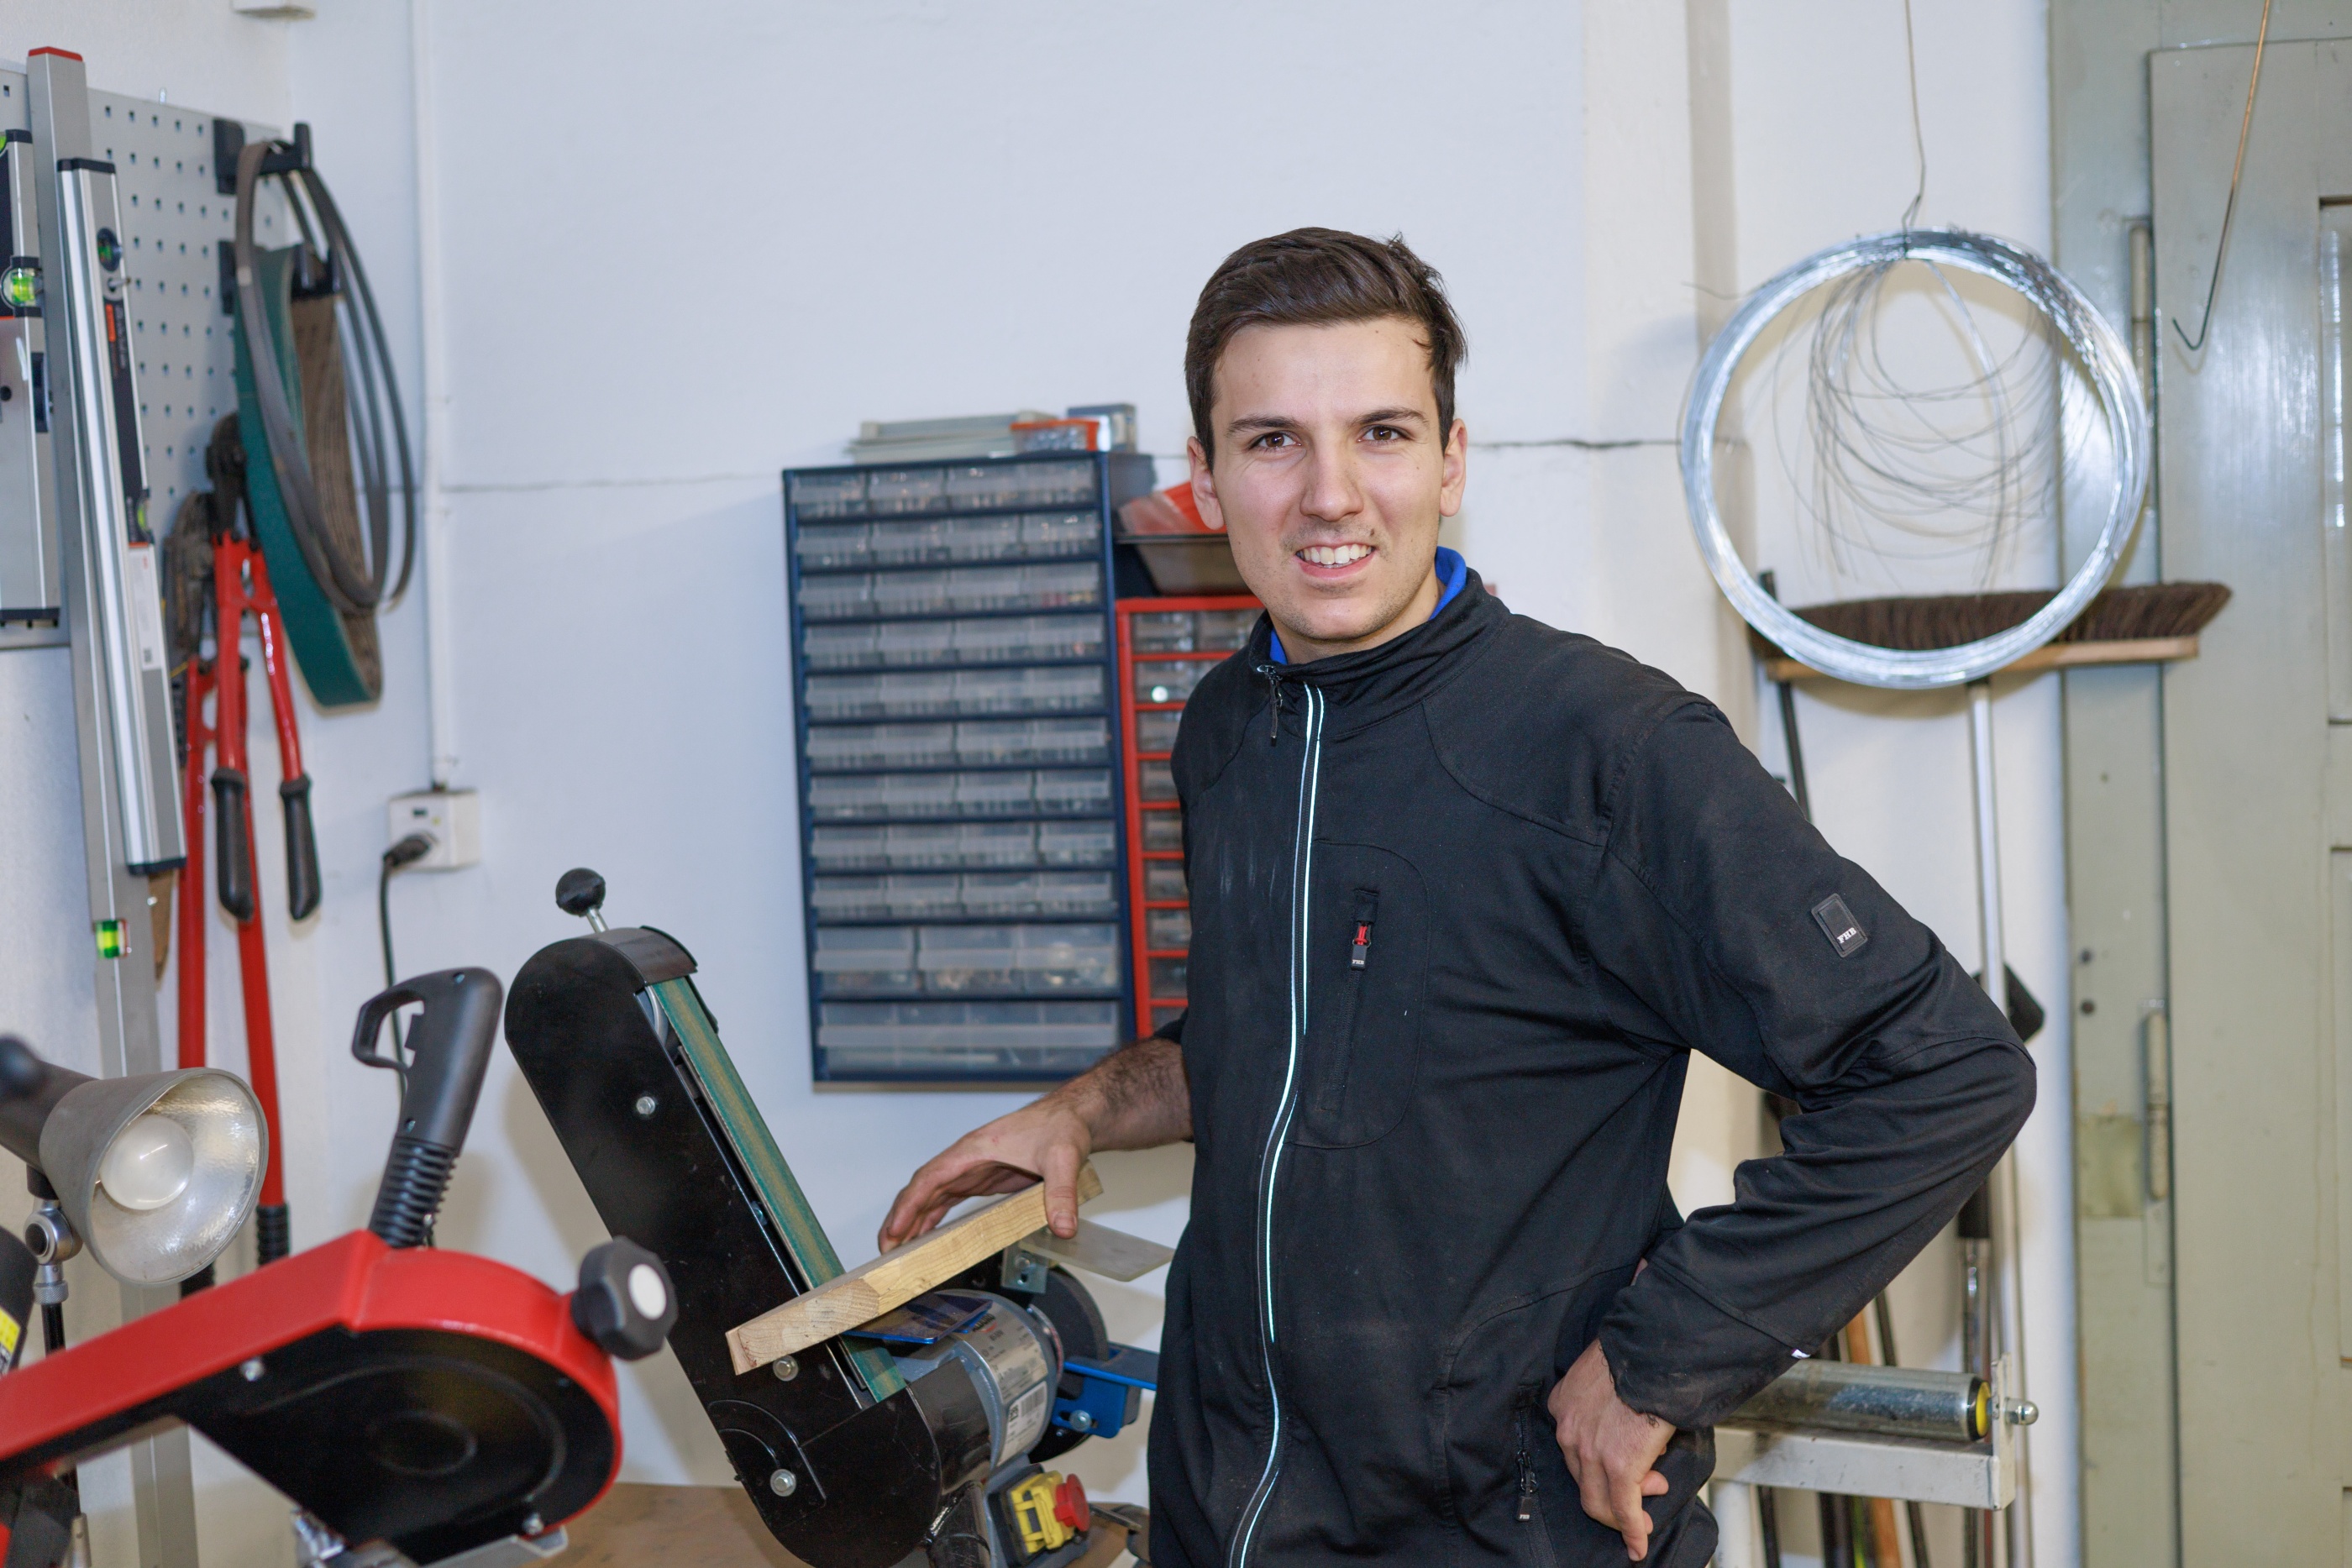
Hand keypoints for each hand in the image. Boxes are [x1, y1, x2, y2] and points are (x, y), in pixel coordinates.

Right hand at [878, 1098, 1092, 1250]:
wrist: (1074, 1118)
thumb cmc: (1063, 1127)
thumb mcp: (1064, 1159)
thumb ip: (1061, 1193)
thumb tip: (1063, 1228)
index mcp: (974, 1149)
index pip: (931, 1178)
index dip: (910, 1204)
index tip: (895, 1229)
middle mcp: (966, 1160)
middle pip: (923, 1190)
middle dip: (901, 1218)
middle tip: (886, 1250)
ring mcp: (973, 1171)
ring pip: (931, 1197)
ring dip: (912, 1221)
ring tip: (896, 1250)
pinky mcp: (983, 1181)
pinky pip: (948, 1201)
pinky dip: (932, 1218)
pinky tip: (924, 1237)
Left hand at [1547, 1338, 1673, 1561]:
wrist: (1658, 1350)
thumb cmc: (1641, 1354)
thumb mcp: (1609, 1374)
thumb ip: (1611, 1404)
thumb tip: (1635, 1430)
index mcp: (1564, 1403)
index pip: (1574, 1450)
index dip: (1600, 1465)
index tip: (1625, 1470)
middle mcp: (1568, 1429)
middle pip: (1582, 1478)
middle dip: (1614, 1489)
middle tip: (1645, 1489)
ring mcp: (1589, 1450)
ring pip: (1596, 1500)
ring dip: (1623, 1513)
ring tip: (1644, 1514)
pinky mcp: (1617, 1466)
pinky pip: (1621, 1509)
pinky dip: (1631, 1531)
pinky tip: (1638, 1544)